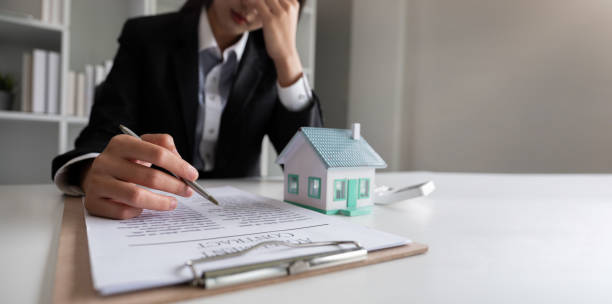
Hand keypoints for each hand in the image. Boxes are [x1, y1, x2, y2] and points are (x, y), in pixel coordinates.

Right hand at [81, 134, 198, 219]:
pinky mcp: (93, 202)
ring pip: (136, 196)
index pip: (157, 153)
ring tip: (173, 203)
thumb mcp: (142, 146)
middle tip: (188, 191)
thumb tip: (182, 164)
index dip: (179, 166)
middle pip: (149, 176)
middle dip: (174, 186)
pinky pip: (122, 212)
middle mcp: (106, 161)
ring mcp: (97, 182)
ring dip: (160, 202)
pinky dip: (138, 212)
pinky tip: (145, 208)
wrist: (94, 175)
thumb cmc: (126, 161)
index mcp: (121, 143)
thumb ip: (163, 146)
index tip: (193, 175)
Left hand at [248, 0, 303, 85]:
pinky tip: (245, 5)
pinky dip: (249, 3)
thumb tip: (267, 1)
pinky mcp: (270, 19)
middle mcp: (289, 6)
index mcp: (293, 4)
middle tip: (250, 1)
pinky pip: (257, 4)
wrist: (285, 53)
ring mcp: (280, 12)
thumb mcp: (286, 18)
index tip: (258, 2)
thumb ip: (280, 7)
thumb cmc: (283, 36)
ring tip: (246, 2)